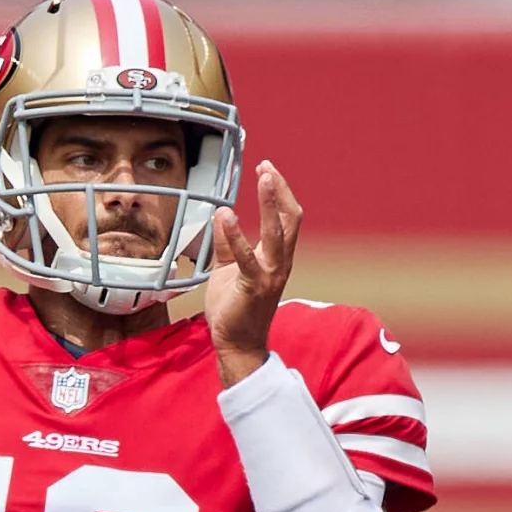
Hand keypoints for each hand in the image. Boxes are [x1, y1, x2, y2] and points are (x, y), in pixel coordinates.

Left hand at [205, 160, 300, 386]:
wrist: (236, 344)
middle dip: (280, 191)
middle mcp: (280, 263)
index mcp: (276, 257)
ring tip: (264, 177)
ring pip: (277, 232)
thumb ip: (227, 245)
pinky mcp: (254, 287)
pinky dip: (236, 235)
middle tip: (267, 167)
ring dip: (271, 203)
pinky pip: (247, 257)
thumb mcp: (227, 270)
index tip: (267, 169)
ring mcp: (270, 275)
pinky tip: (225, 215)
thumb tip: (221, 217)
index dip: (279, 193)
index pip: (285, 218)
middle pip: (289, 219)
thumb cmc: (234, 309)